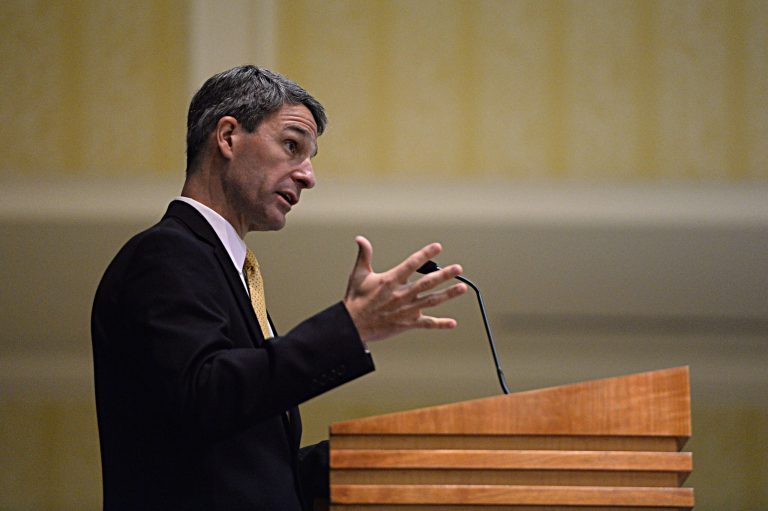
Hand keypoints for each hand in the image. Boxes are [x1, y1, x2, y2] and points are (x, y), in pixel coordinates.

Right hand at [343, 236, 467, 341]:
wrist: (352, 326)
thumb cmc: (356, 300)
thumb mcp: (358, 274)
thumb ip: (364, 255)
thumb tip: (361, 239)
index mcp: (390, 280)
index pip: (412, 263)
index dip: (426, 254)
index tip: (437, 247)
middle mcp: (401, 294)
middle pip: (427, 282)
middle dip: (444, 274)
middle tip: (458, 268)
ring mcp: (406, 309)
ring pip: (432, 300)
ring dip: (448, 294)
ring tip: (462, 288)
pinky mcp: (407, 323)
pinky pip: (427, 324)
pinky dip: (440, 324)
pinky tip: (452, 323)